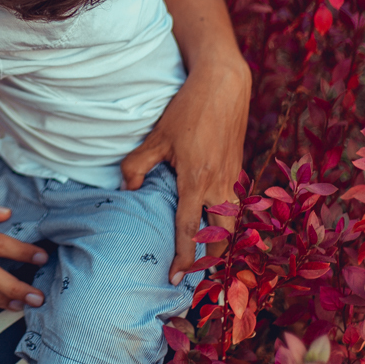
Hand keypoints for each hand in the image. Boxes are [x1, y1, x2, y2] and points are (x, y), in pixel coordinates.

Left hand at [121, 58, 249, 283]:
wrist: (225, 86)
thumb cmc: (187, 110)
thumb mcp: (156, 136)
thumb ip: (138, 165)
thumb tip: (127, 191)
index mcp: (197, 181)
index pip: (190, 230)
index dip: (183, 257)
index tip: (174, 277)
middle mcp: (220, 185)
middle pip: (220, 236)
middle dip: (210, 259)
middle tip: (195, 275)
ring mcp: (232, 178)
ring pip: (231, 221)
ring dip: (220, 240)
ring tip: (206, 254)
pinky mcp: (237, 168)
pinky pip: (233, 202)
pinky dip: (225, 218)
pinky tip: (213, 220)